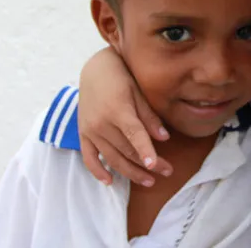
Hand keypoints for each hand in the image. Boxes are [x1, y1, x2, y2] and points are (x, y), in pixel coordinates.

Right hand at [77, 47, 173, 186]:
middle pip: (126, 150)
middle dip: (147, 164)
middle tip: (167, 172)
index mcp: (117, 110)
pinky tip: (110, 181)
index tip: (154, 165)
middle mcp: (101, 123)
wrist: (95, 69)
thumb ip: (150, 117)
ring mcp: (90, 130)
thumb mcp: (139, 92)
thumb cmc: (122, 77)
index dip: (145, 150)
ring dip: (130, 172)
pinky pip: (89, 157)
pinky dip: (98, 171)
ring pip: (112, 157)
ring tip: (149, 181)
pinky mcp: (82, 133)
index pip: (134, 134)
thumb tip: (165, 138)